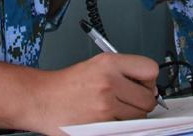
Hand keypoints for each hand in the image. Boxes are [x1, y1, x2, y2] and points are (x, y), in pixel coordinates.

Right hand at [29, 53, 158, 134]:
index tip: (143, 85)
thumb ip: (123, 71)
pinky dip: (119, 126)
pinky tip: (106, 119)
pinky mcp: (101, 125)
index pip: (150, 69)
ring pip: (139, 117)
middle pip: (149, 98)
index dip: (149, 80)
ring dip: (130, 116)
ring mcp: (105, 106)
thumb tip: (149, 85)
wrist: (42, 99)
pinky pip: (125, 128)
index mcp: (109, 63)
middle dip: (141, 102)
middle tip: (128, 101)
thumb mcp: (95, 65)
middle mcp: (108, 82)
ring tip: (112, 110)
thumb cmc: (67, 85)